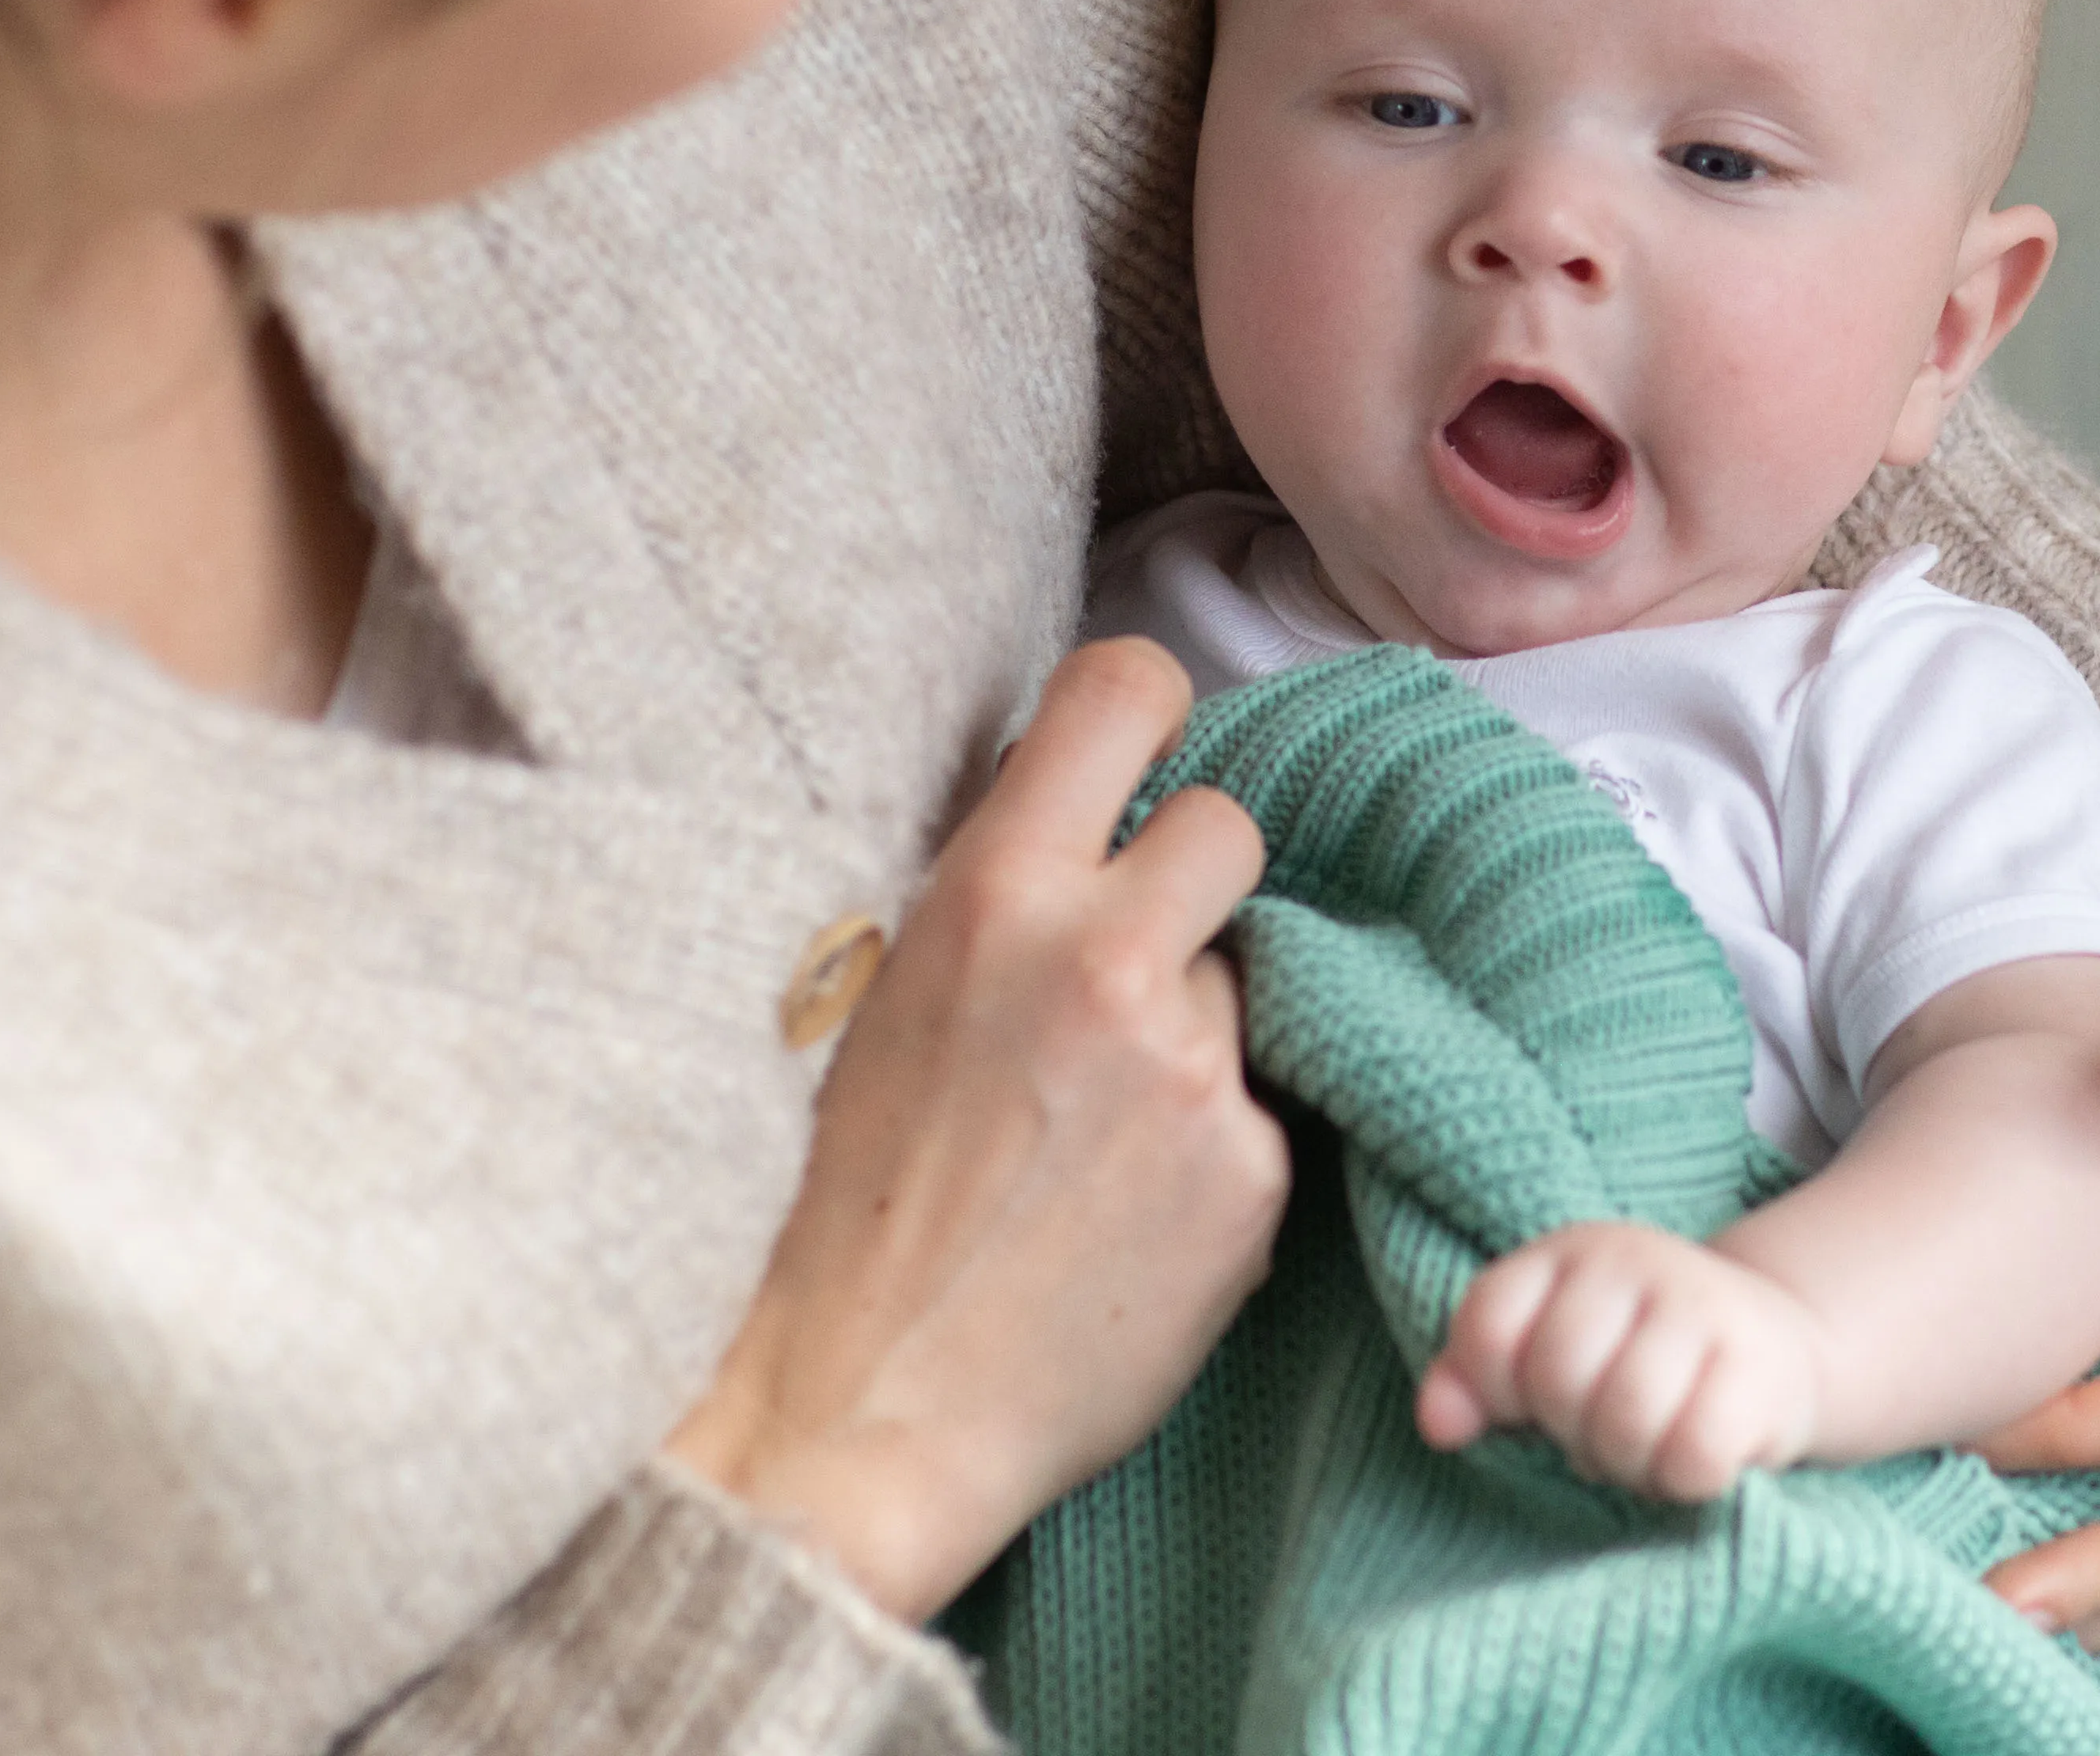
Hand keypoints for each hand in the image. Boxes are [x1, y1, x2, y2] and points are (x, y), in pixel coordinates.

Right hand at [666, 638, 1288, 1618]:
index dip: (1145, 715)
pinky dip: (1210, 1148)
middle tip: (1129, 960)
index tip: (1137, 763)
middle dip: (1189, 882)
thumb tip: (1075, 809)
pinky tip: (1129, 1213)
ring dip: (1197, 1026)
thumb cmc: (841, 1209)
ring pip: (1245, 979)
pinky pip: (1258, 1109)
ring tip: (1101, 1126)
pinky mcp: (1252, 1175)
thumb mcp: (880, 999)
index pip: (1127, 688)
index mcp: (993, 893)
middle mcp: (1105, 959)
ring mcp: (1193, 1069)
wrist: (856, 1410)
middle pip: (1228, 824)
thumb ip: (995, 895)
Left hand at [1419, 1221, 1824, 1502]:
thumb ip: (1475, 1379)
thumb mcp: (1547, 1350)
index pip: (1490, 1326)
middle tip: (1601, 1434)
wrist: (1774, 1346)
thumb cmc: (1635, 1358)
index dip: (1495, 1391)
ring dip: (1628, 1463)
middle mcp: (1635, 1262)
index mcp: (1569, 1252)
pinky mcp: (1759, 1370)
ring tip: (1643, 1448)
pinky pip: (1694, 1456)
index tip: (1527, 1407)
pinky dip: (1682, 1479)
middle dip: (1571, 1433)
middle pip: (1557, 1379)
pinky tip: (1690, 1459)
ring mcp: (1703, 1308)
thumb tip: (1438, 1424)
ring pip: (1625, 1420)